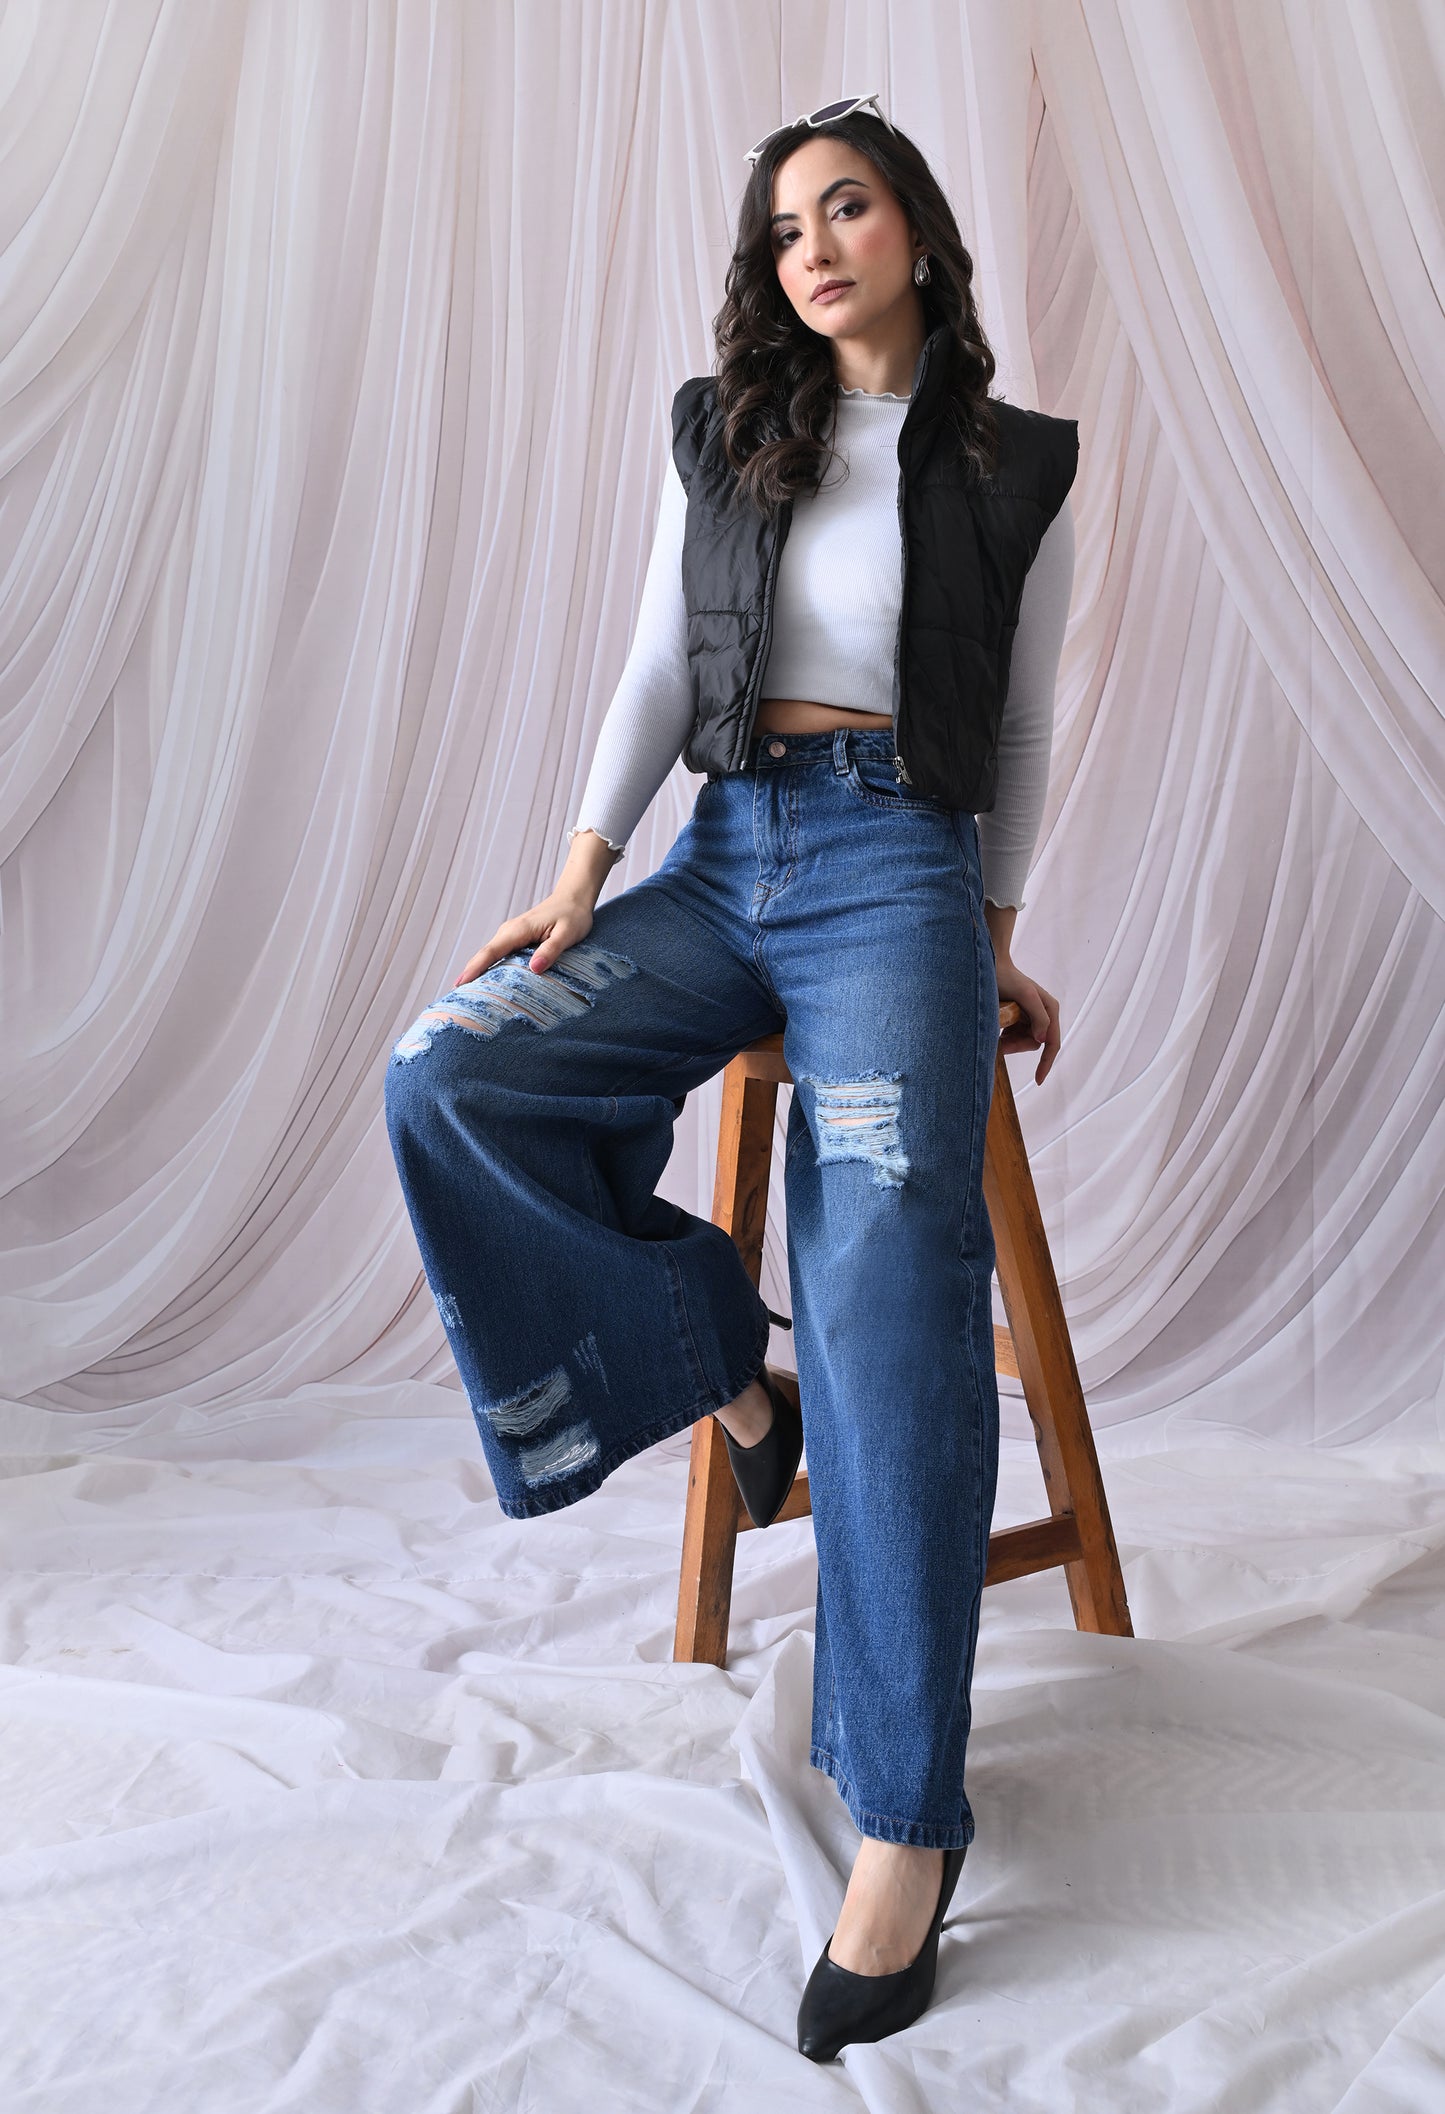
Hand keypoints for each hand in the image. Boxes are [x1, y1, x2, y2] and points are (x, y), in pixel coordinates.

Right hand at [453, 888, 594, 984]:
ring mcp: (510, 935)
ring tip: (466, 996)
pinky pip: (498, 955)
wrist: (573, 898)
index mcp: (518, 930)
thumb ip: (551, 950)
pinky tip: (486, 983)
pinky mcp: (515, 939)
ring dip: (478, 973)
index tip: (460, 984)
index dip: (474, 968)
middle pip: (484, 955)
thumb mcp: (567, 934)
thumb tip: (534, 969)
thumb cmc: (572, 915)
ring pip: (490, 956)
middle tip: (457, 998)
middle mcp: (509, 932)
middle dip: (470, 975)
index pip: (491, 952)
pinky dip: (490, 968)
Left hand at [994, 953, 1061, 1084]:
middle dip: (1017, 1046)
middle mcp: (1043, 1014)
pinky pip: (1014, 1035)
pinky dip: (1005, 1036)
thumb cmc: (1006, 977)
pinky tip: (998, 1026)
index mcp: (1050, 1009)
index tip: (1038, 1080)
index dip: (1046, 1063)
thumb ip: (1037, 1016)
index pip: (1052, 1043)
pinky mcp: (1017, 1018)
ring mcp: (1030, 1016)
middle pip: (1034, 1044)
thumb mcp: (1025, 995)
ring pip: (1022, 1041)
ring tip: (997, 1031)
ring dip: (1009, 1041)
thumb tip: (1043, 1040)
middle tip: (999, 1044)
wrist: (989, 964)